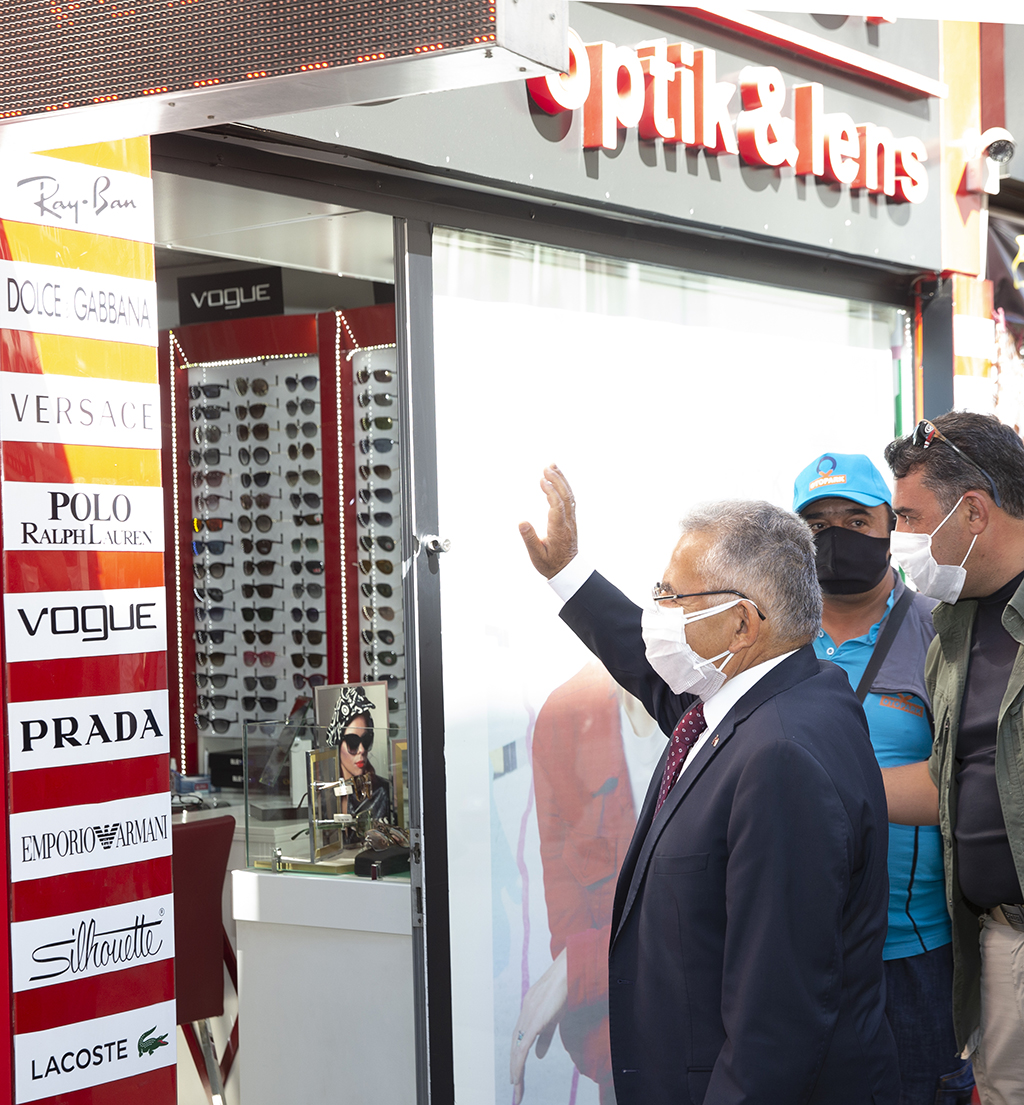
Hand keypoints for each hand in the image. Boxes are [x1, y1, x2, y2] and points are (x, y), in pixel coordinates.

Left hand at [510, 948, 567, 1104]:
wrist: (568, 971)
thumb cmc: (565, 990)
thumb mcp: (554, 1017)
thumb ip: (546, 1036)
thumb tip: (538, 1055)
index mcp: (529, 1011)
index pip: (519, 1039)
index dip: (517, 1058)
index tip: (517, 1075)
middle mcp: (525, 1014)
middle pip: (515, 1046)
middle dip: (515, 1068)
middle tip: (515, 1089)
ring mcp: (528, 1016)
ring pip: (517, 1049)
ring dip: (516, 1070)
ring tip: (516, 1088)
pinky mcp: (534, 1020)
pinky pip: (523, 1046)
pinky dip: (519, 1062)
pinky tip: (517, 1075)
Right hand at [519, 465, 578, 578]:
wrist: (568, 570)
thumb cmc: (550, 564)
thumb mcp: (537, 556)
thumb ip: (530, 539)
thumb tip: (521, 522)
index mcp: (558, 529)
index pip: (557, 506)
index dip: (551, 492)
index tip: (542, 480)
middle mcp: (567, 522)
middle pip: (566, 497)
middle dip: (557, 480)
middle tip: (547, 467)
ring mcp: (570, 519)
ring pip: (569, 496)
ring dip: (561, 480)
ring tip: (552, 466)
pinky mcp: (570, 519)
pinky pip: (569, 499)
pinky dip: (563, 486)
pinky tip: (556, 479)